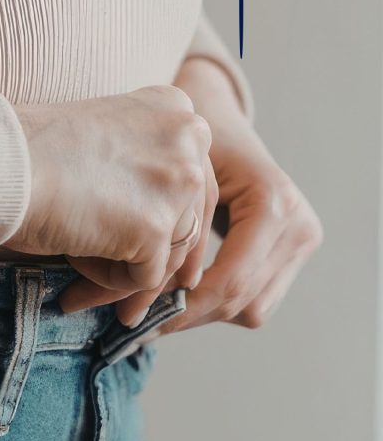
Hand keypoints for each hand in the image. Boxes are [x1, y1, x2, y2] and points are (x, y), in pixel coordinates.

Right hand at [8, 85, 213, 312]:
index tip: (144, 245)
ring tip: (80, 288)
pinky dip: (108, 285)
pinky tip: (73, 278)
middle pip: (190, 220)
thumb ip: (143, 165)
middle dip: (154, 260)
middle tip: (127, 294)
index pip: (192, 180)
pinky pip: (143, 278)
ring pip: (169, 255)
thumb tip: (165, 225)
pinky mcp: (157, 227)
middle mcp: (189, 136)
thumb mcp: (104, 138)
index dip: (166, 219)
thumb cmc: (29, 152)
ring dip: (125, 276)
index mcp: (175, 109)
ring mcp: (178, 180)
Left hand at [150, 57, 323, 337]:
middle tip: (137, 324)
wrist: (217, 116)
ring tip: (156, 311)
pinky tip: (182, 294)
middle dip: (187, 317)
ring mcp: (303, 240)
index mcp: (273, 203)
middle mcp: (299, 225)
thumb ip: (170, 236)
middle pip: (242, 301)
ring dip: (202, 314)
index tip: (137, 321)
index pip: (231, 281)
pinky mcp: (296, 251)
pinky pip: (257, 300)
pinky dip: (218, 304)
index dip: (183, 309)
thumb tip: (139, 298)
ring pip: (251, 310)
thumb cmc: (188, 138)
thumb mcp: (178, 179)